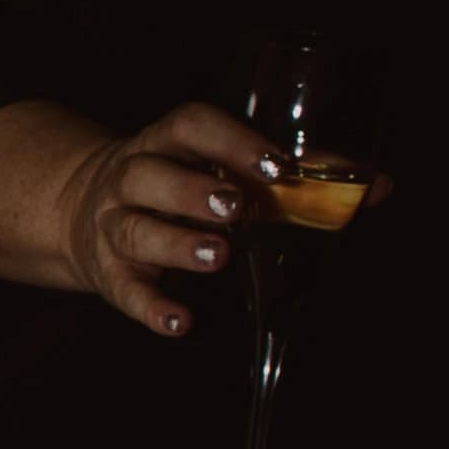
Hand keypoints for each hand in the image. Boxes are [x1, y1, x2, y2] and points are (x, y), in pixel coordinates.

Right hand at [51, 98, 268, 337]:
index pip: (190, 127)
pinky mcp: (108, 274)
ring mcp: (112, 226)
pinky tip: (180, 321)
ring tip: (217, 255)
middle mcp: (128, 179)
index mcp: (163, 144)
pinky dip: (152, 308)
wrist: (78, 209)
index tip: (274, 165)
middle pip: (148, 176)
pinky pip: (126, 291)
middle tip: (235, 207)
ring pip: (133, 231)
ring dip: (175, 244)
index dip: (231, 142)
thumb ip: (282, 176)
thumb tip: (370, 188)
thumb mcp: (209, 166)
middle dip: (191, 191)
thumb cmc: (172, 188)